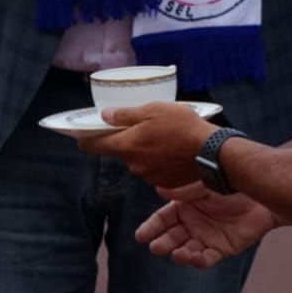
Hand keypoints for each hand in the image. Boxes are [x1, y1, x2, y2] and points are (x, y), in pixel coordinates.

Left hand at [76, 101, 217, 188]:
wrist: (210, 152)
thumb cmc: (182, 126)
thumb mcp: (153, 110)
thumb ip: (126, 114)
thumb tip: (105, 115)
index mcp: (128, 146)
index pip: (96, 146)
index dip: (86, 140)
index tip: (81, 135)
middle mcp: (134, 165)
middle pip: (121, 152)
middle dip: (126, 140)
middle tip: (141, 126)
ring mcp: (149, 176)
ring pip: (138, 161)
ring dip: (143, 151)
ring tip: (162, 137)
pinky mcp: (163, 182)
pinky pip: (153, 169)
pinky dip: (157, 160)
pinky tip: (171, 150)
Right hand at [136, 184, 277, 267]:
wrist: (260, 196)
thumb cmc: (230, 185)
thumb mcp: (205, 185)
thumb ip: (184, 191)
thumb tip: (159, 189)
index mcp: (184, 206)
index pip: (162, 219)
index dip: (151, 227)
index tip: (140, 236)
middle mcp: (191, 224)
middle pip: (172, 237)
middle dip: (163, 244)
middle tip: (156, 248)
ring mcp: (205, 237)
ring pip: (187, 250)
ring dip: (180, 254)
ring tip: (178, 254)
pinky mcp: (220, 249)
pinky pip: (206, 258)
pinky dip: (199, 261)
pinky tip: (194, 258)